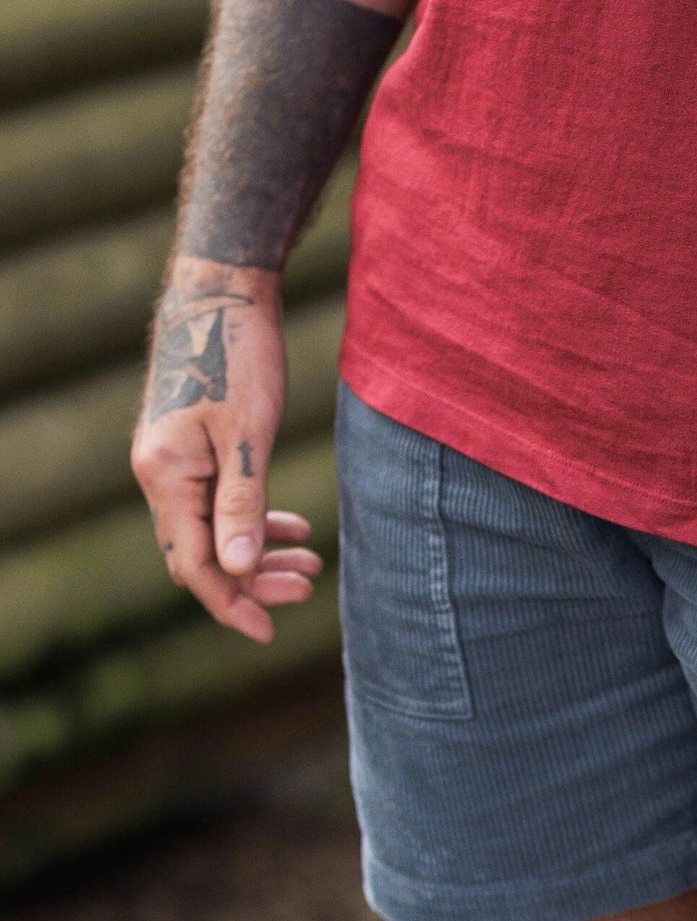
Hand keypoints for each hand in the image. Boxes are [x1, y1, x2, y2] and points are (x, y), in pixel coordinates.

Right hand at [131, 260, 321, 644]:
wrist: (222, 290)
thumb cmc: (237, 354)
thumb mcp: (248, 434)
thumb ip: (241, 504)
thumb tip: (239, 570)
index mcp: (165, 475)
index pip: (194, 565)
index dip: (232, 604)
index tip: (270, 631)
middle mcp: (159, 473)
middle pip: (202, 555)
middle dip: (254, 581)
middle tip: (308, 588)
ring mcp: (173, 461)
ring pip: (213, 531)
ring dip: (260, 554)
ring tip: (313, 566)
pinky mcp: (192, 447)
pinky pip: (219, 504)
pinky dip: (256, 521)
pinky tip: (296, 526)